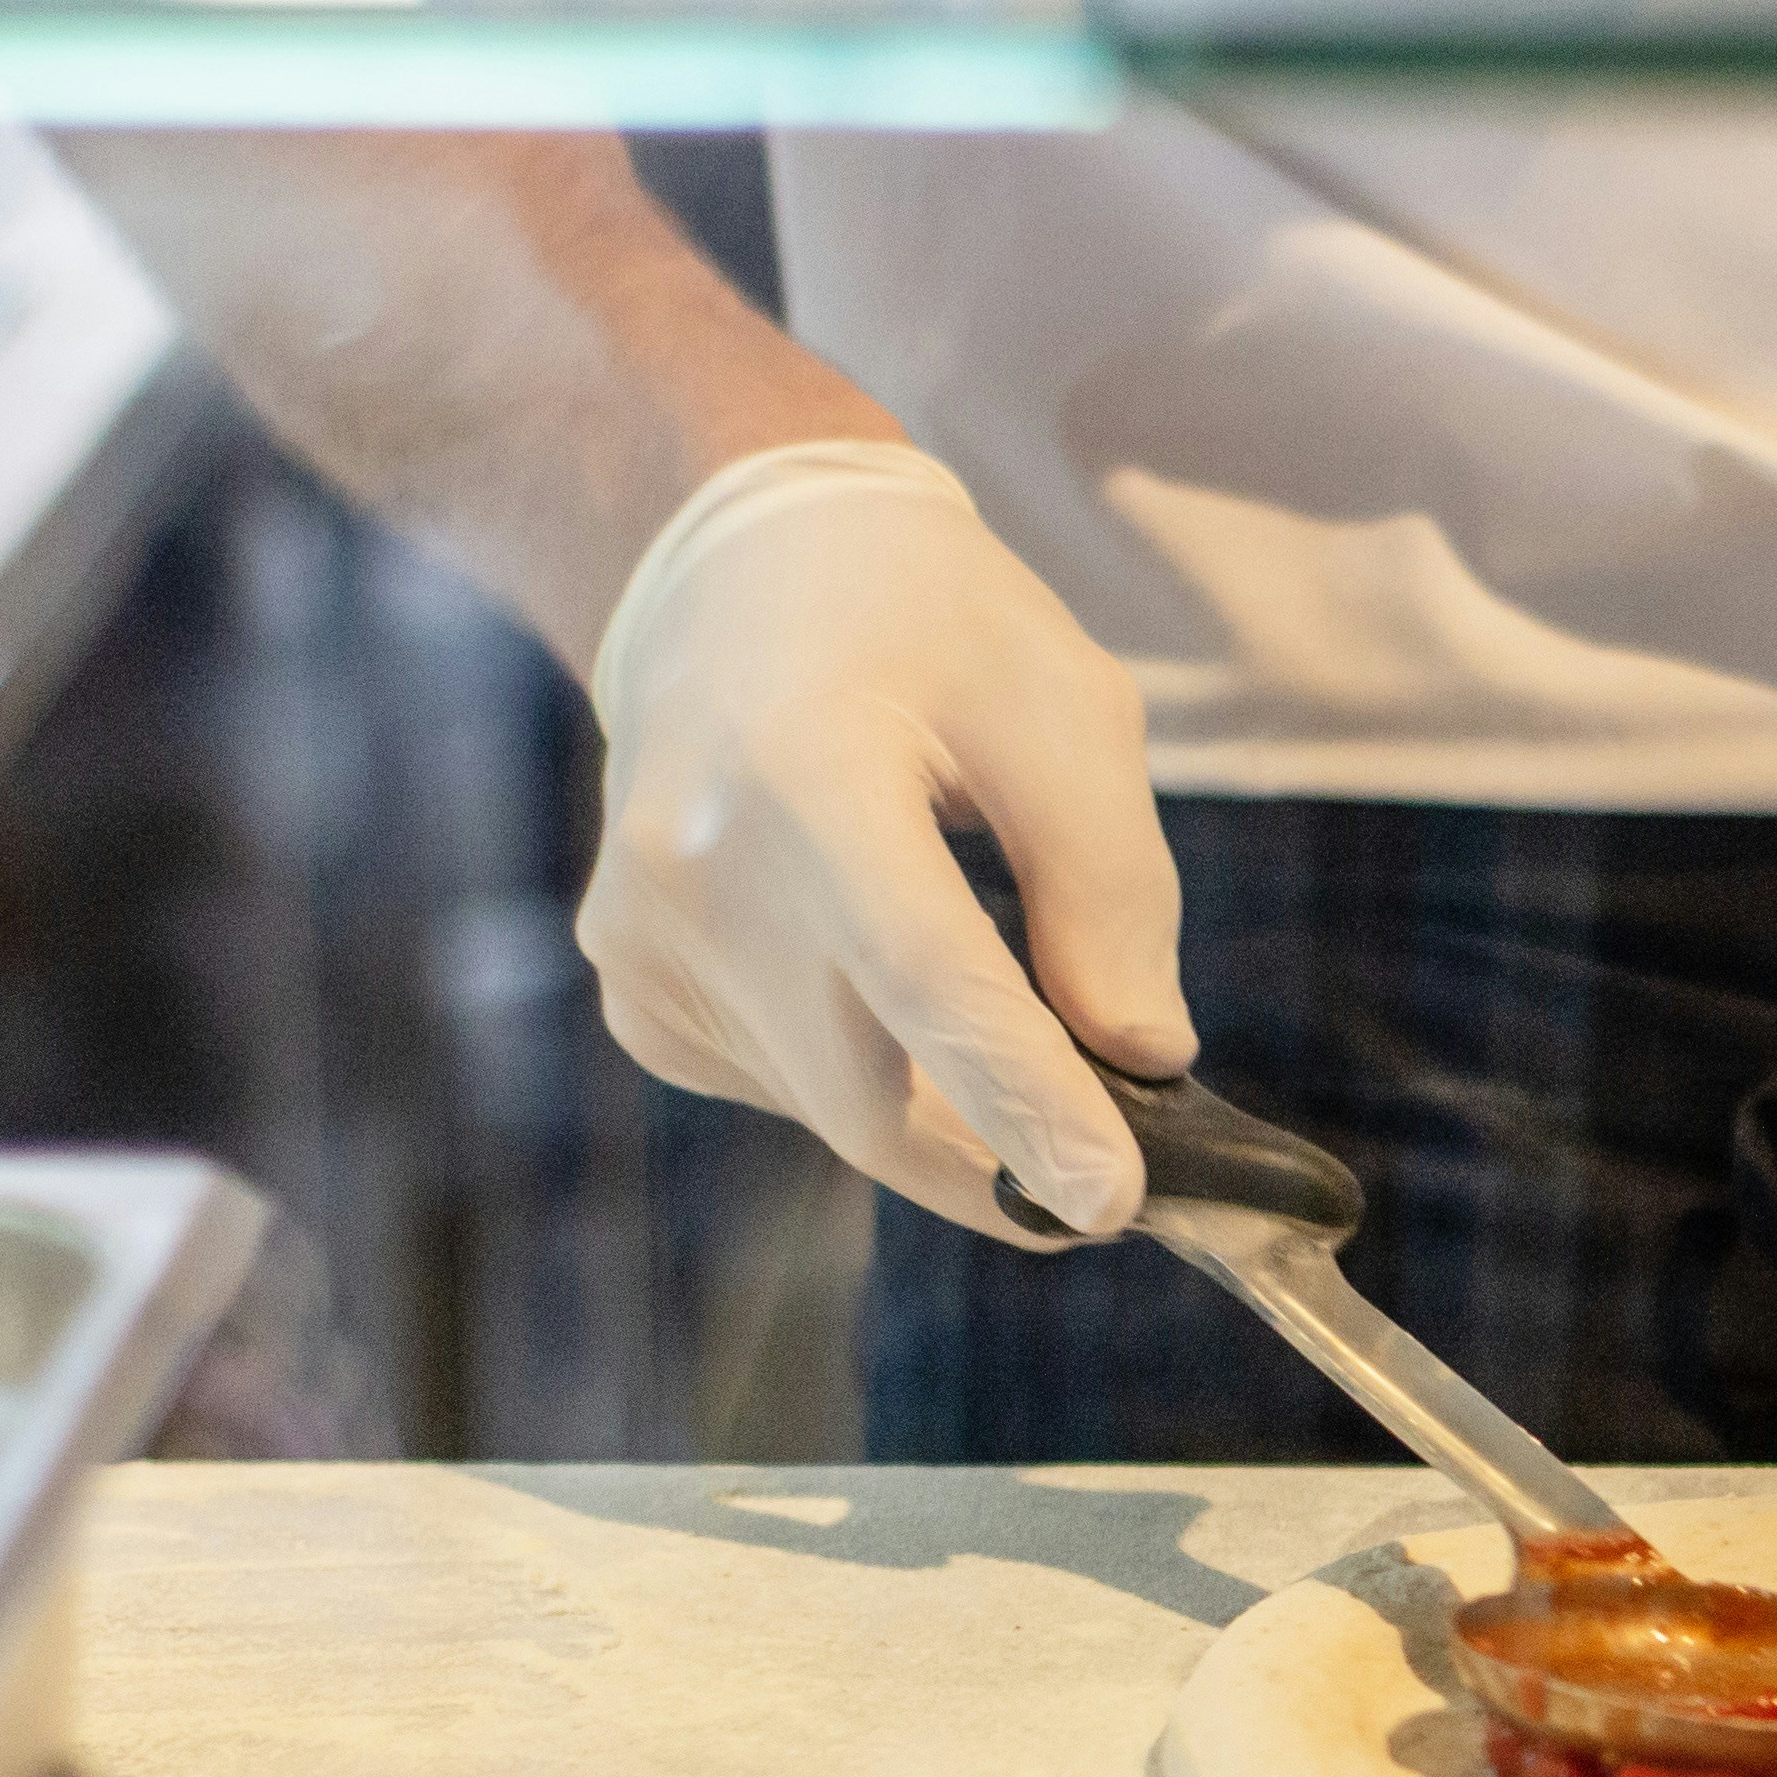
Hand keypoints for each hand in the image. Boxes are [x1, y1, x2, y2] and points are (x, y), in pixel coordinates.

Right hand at [576, 443, 1191, 1235]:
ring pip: (841, 1112)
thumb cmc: (927, 627)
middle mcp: (690, 869)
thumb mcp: (1067, 711)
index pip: (927, 981)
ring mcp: (643, 939)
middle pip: (877, 1097)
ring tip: (1014, 1027)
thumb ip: (1112, 890)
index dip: (1026, 1107)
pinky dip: (876, 1075)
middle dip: (1008, 1158)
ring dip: (949, 1113)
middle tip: (1121, 1168)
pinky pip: (790, 1089)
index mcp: (804, 773)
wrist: (735, 571)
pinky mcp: (634, 987)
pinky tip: (889, 980)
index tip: (1109, 1205)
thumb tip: (1141, 1059)